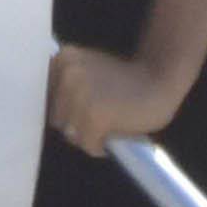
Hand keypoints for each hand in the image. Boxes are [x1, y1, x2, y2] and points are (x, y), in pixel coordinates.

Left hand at [48, 46, 184, 156]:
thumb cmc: (125, 81)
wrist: (161, 78)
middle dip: (75, 124)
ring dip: (87, 137)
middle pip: (56, 118)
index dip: (64, 110)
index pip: (44, 99)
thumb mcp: (86, 72)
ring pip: (70, 134)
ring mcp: (81, 95)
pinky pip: (87, 144)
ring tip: (106, 129)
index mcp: (63, 59)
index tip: (78, 112)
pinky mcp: (96, 116)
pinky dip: (99, 147)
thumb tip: (50, 116)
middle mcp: (67, 74)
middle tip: (97, 121)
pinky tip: (112, 137)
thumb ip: (65, 84)